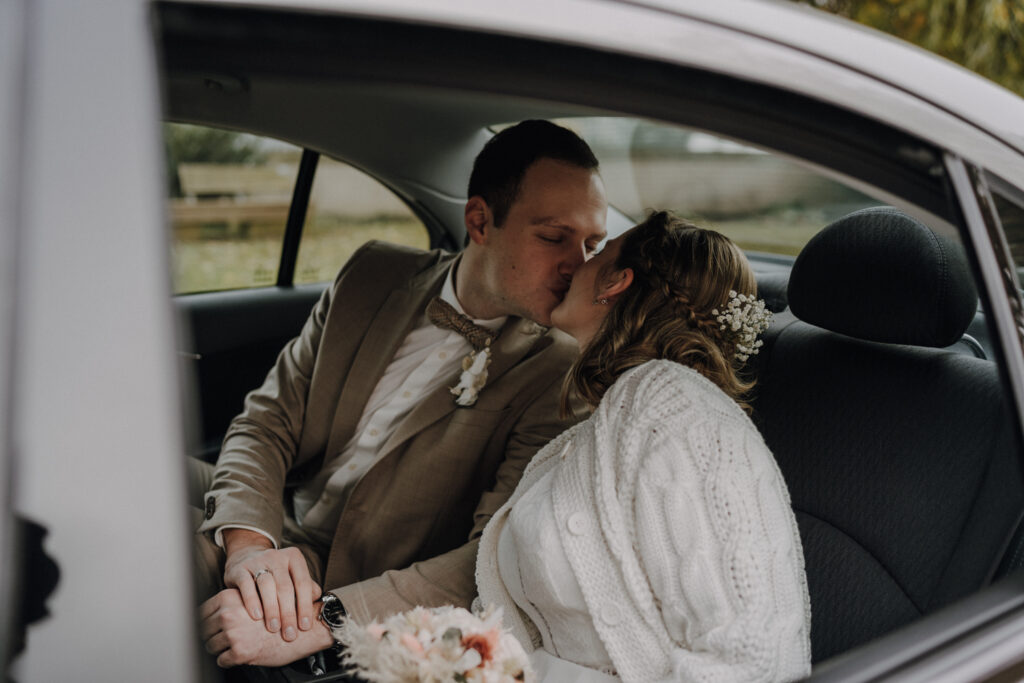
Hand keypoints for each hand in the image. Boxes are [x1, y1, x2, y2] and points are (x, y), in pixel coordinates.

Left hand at [200, 588, 333, 667]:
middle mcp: (229, 614)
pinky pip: (222, 661)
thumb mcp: (254, 599)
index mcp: (230, 598)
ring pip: (210, 646)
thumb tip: (211, 613)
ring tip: (229, 647)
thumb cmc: (281, 613)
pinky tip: (237, 656)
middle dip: (209, 636)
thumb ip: (233, 603)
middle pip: (203, 629)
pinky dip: (227, 661)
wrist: (302, 629)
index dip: (203, 620)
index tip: (207, 626)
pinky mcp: (240, 652)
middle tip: (217, 639)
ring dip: (218, 649)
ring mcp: (233, 633)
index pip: (201, 611)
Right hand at [221, 529, 318, 641]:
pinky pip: (246, 584)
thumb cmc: (275, 574)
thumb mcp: (292, 577)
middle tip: (289, 634)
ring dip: (272, 609)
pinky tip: (256, 616)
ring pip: (267, 585)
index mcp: (294, 558)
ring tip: (274, 628)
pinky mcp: (240, 569)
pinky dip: (252, 601)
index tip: (305, 627)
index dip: (305, 606)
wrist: (246, 558)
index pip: (303, 583)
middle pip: (285, 586)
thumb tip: (318, 606)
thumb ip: (306, 588)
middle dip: (288, 613)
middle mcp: (277, 557)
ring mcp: (258, 561)